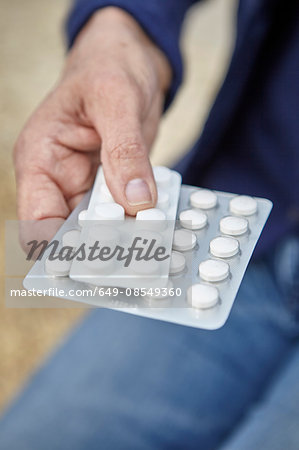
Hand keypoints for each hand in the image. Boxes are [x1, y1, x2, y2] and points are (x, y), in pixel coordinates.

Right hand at [14, 7, 170, 242]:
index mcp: (40, 158)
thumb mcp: (117, 99)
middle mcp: (59, 178)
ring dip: (122, 239)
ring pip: (99, 228)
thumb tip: (136, 202)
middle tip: (130, 262)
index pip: (37, 219)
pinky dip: (138, 223)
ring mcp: (87, 184)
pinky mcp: (113, 185)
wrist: (131, 59)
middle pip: (69, 232)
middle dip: (97, 249)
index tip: (91, 264)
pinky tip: (156, 230)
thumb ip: (125, 151)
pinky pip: (123, 212)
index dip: (58, 248)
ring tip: (148, 250)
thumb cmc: (109, 65)